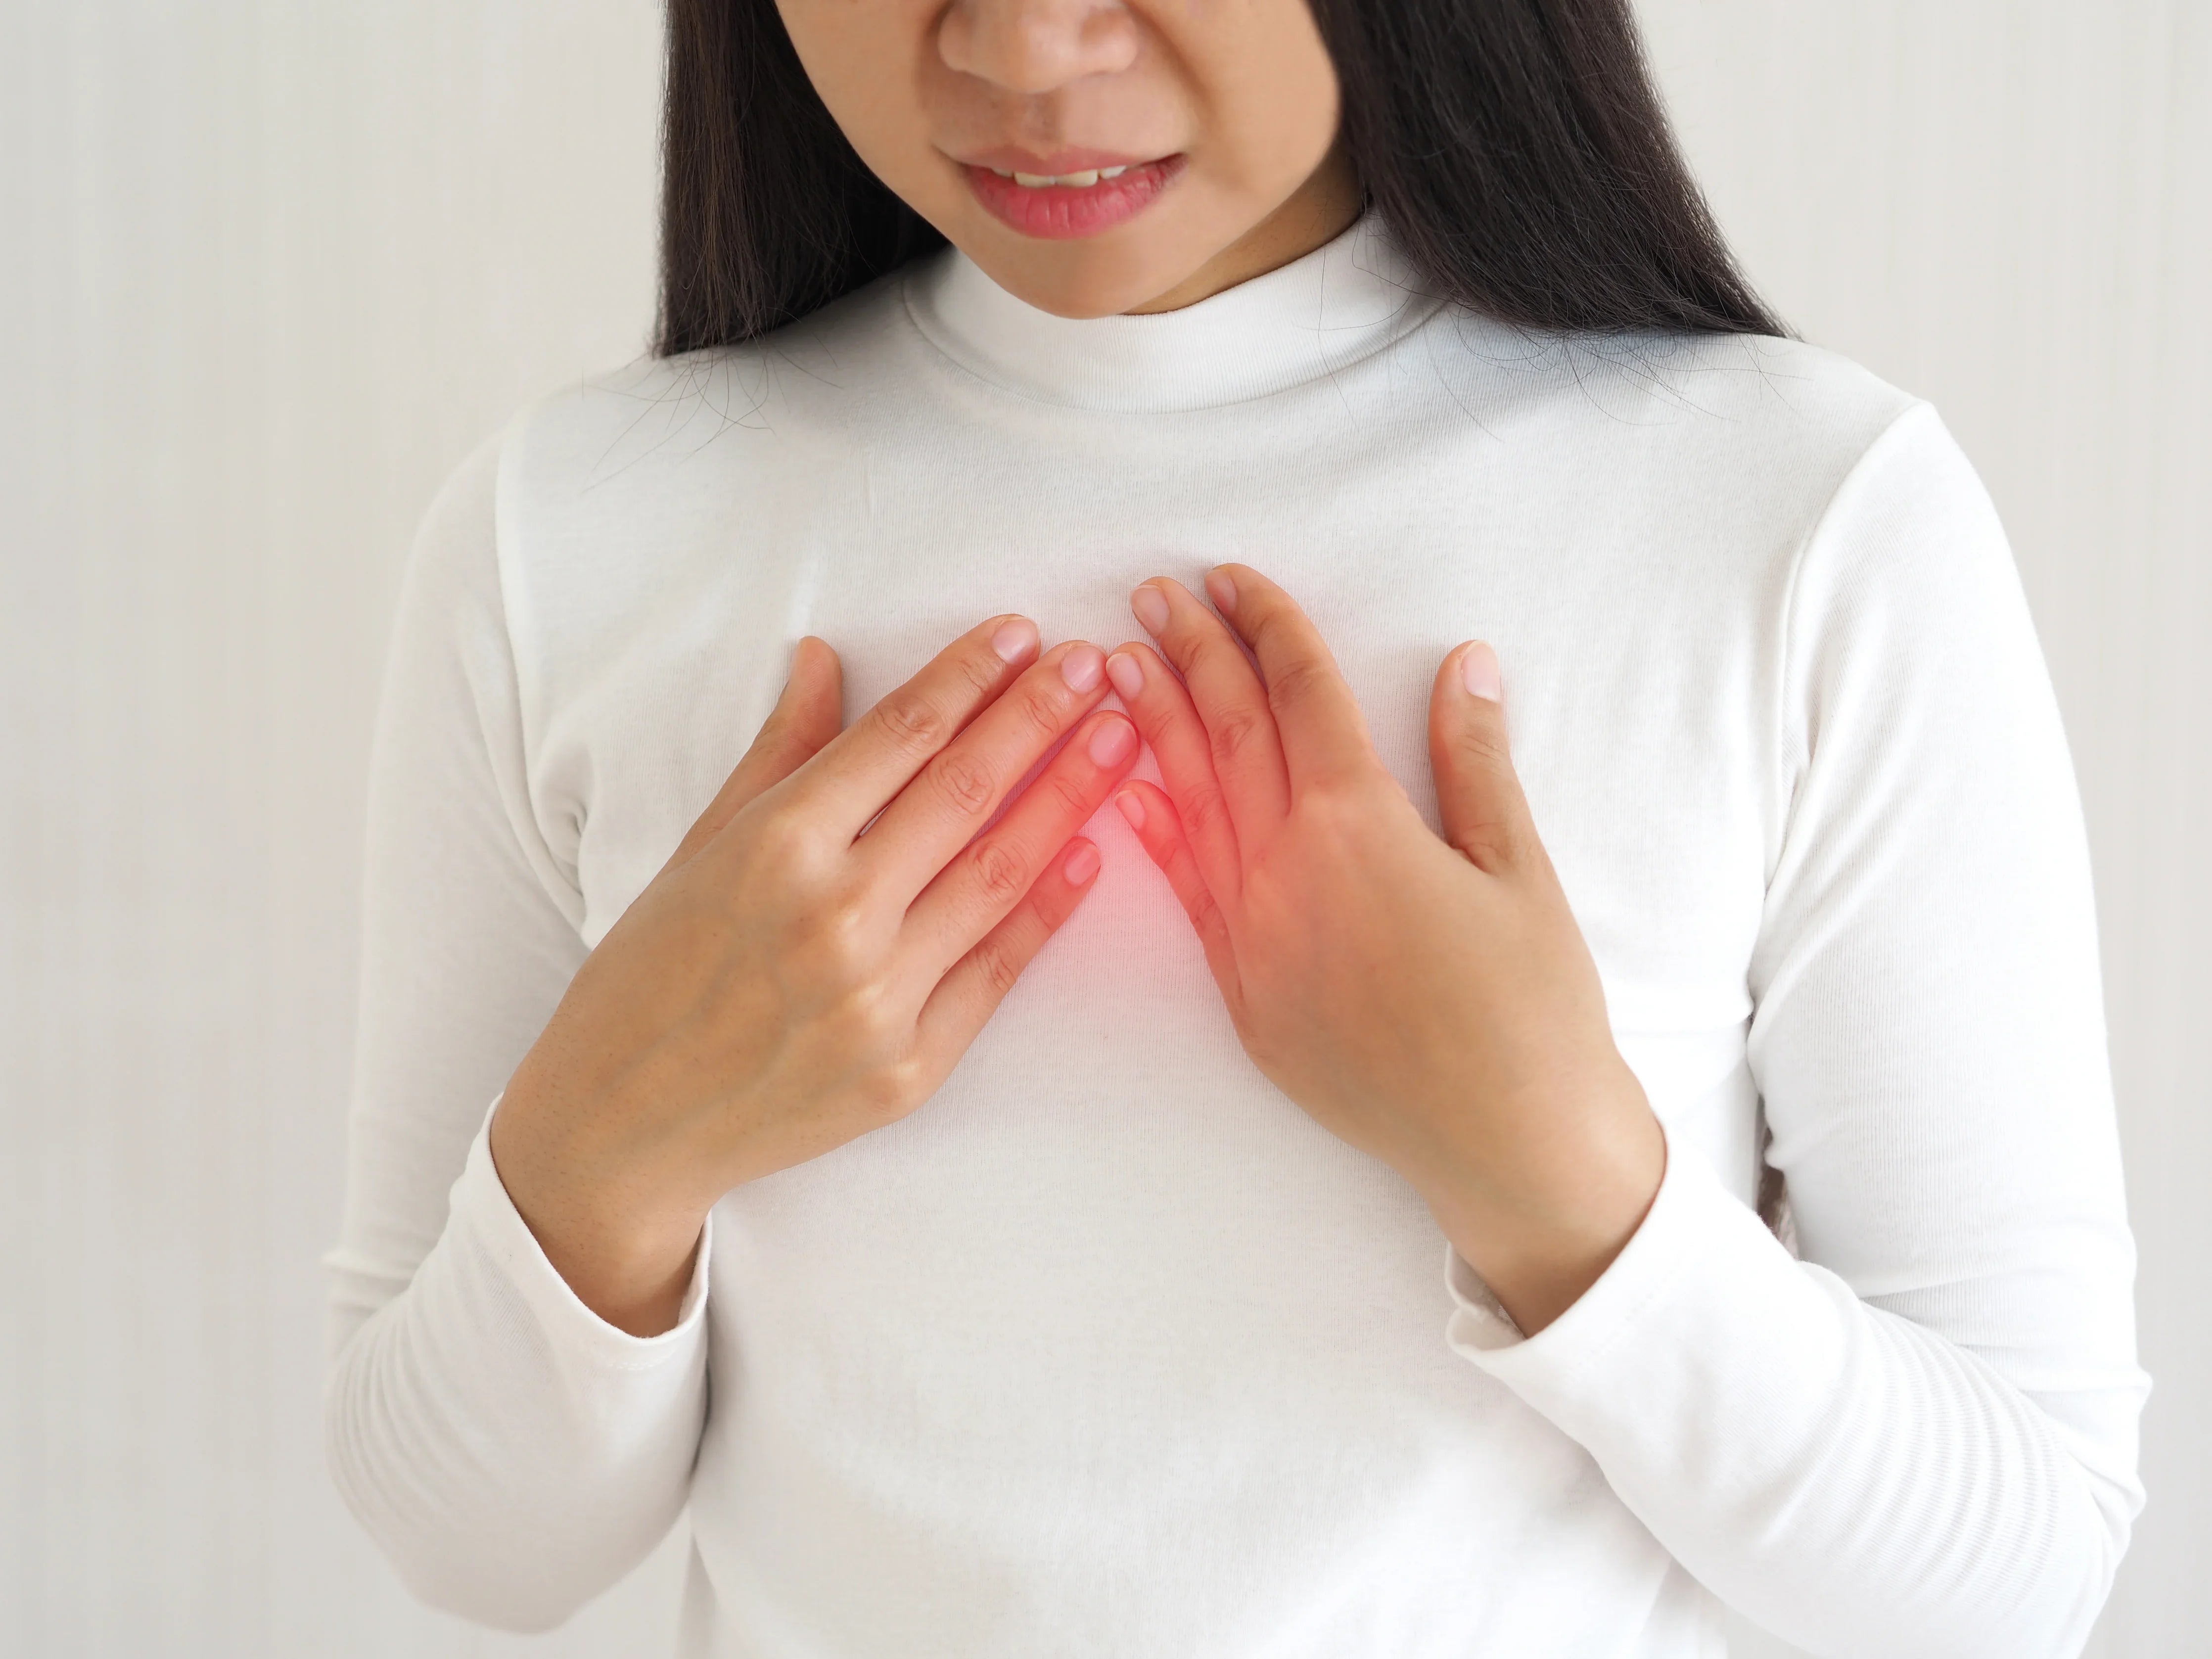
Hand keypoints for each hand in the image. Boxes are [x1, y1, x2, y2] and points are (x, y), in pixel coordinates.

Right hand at [490, 617, 1140, 1334]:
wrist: (623, 1125)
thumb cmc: (649, 971)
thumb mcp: (700, 846)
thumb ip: (779, 752)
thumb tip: (825, 656)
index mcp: (775, 845)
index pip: (901, 734)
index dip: (970, 674)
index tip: (1024, 631)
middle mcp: (833, 915)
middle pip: (967, 789)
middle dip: (1043, 715)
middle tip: (1098, 665)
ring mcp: (878, 998)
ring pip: (1000, 871)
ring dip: (1072, 795)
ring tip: (1125, 737)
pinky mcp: (909, 1069)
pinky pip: (998, 970)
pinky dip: (1050, 907)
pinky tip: (1092, 850)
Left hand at [1104, 566, 1664, 1335]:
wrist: (1510, 1141)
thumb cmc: (1536, 1004)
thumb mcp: (1520, 868)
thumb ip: (1476, 760)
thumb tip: (1465, 661)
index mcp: (1363, 827)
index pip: (1301, 694)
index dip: (1267, 624)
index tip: (1230, 575)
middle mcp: (1291, 873)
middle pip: (1229, 733)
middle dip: (1191, 653)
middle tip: (1154, 592)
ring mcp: (1256, 937)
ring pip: (1191, 805)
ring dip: (1153, 725)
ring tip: (1117, 661)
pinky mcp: (1244, 995)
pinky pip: (1185, 894)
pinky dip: (1154, 831)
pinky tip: (1124, 785)